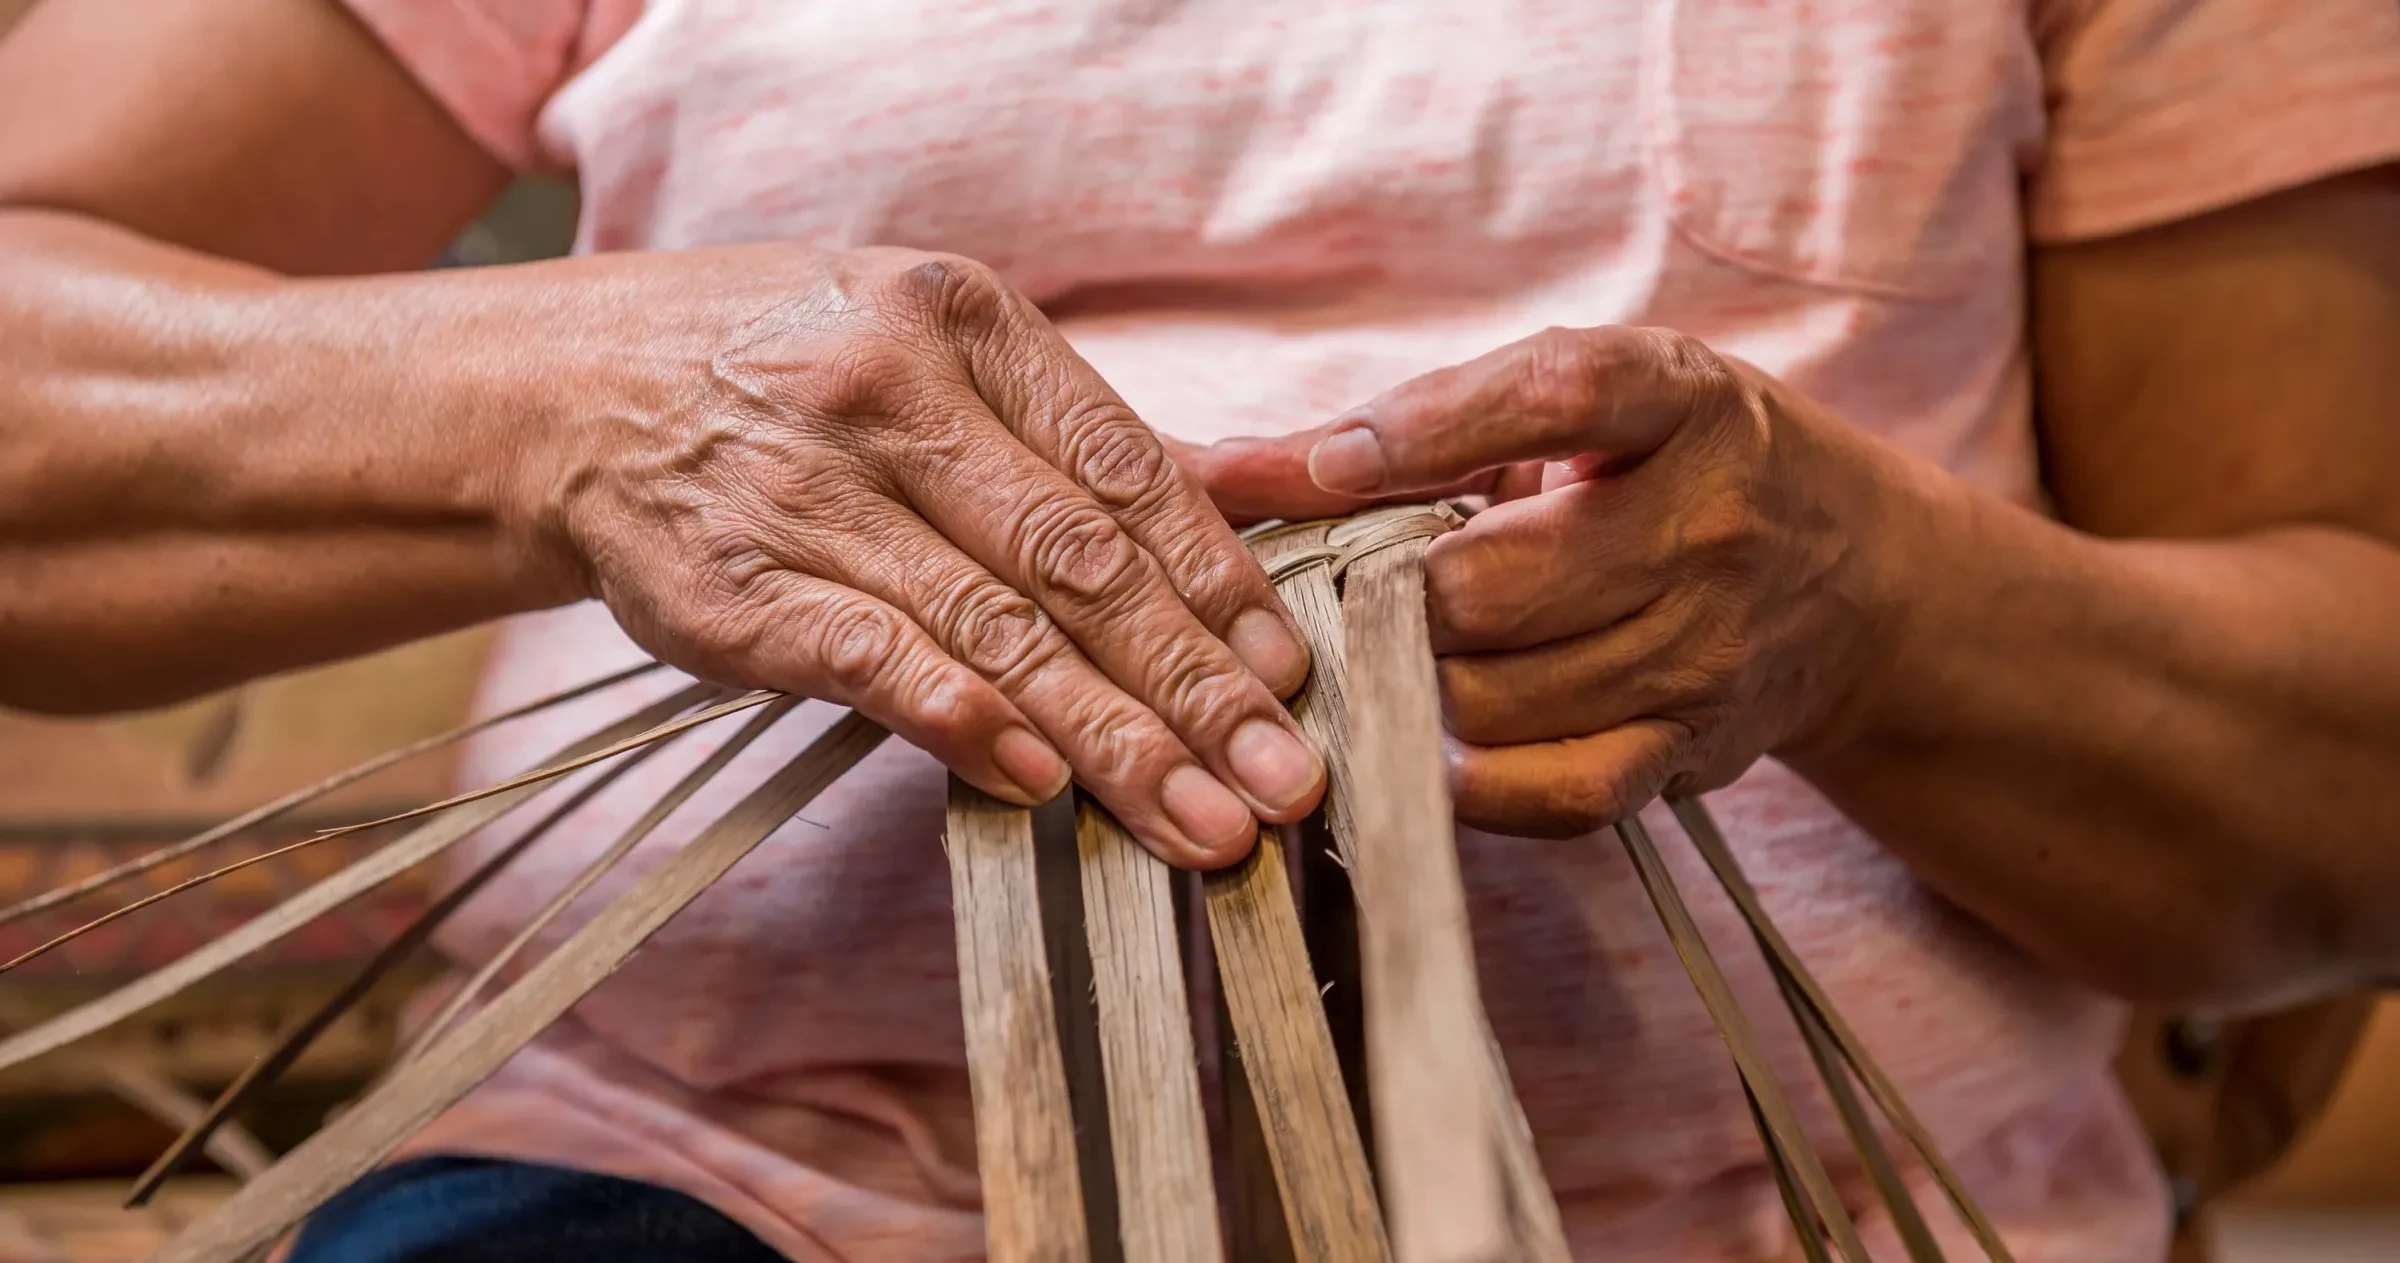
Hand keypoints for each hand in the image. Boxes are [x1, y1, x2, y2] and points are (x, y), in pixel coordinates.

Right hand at [523, 246, 1322, 864]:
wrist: (568, 393)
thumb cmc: (792, 373)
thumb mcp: (938, 350)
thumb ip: (1095, 435)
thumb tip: (1277, 488)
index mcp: (965, 322)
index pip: (1127, 469)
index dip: (1220, 583)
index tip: (1292, 675)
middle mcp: (888, 391)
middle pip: (1079, 560)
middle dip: (1198, 684)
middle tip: (1285, 779)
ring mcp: (806, 489)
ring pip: (994, 625)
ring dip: (1113, 737)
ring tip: (1203, 820)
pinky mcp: (733, 587)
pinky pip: (869, 659)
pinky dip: (960, 720)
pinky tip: (1041, 783)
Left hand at [1190, 326, 1903, 836]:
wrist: (1851, 578)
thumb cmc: (1669, 471)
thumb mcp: (1570, 414)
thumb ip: (1400, 433)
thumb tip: (1213, 472)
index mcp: (1680, 402)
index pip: (1557, 393)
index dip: (1425, 429)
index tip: (1328, 463)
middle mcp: (1710, 523)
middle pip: (1492, 581)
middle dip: (1391, 595)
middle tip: (1351, 594)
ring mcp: (1708, 649)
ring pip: (1497, 696)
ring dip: (1414, 686)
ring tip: (1391, 659)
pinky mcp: (1692, 749)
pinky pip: (1553, 790)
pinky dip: (1469, 779)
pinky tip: (1437, 742)